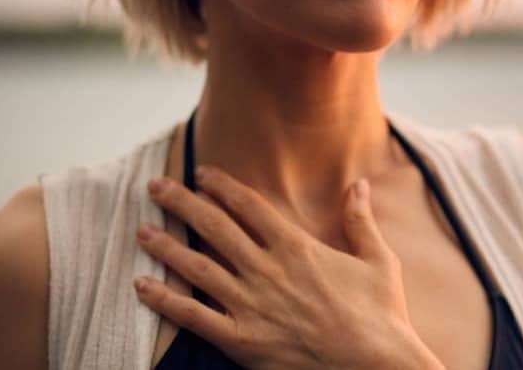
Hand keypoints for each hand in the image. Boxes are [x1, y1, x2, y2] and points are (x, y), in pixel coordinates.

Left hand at [134, 166, 443, 369]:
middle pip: (214, 227)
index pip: (248, 206)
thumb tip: (358, 182)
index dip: (221, 185)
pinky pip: (195, 318)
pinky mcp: (243, 342)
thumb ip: (360, 219)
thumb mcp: (378, 260)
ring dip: (166, 246)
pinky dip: (166, 301)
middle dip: (182, 203)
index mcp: (296, 247)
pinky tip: (142, 286)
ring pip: (198, 268)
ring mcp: (252, 306)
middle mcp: (267, 270)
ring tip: (140, 230)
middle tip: (155, 186)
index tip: (200, 172)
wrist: (377, 368)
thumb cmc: (381, 315)